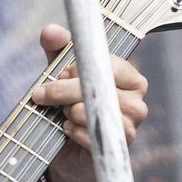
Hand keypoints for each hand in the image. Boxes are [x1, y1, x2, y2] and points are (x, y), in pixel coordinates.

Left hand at [30, 24, 148, 181]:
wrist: (67, 150)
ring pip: (93, 110)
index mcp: (130, 78)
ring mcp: (131, 127)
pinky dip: (72, 130)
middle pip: (98, 87)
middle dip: (63, 89)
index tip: (61, 72)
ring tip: (63, 113)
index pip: (107, 63)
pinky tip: (67, 129)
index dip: (79, 68)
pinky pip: (90, 133)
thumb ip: (57, 50)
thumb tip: (51, 31)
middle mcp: (137, 102)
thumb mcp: (60, 72)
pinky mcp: (117, 148)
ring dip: (69, 111)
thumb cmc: (69, 105)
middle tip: (43, 94)